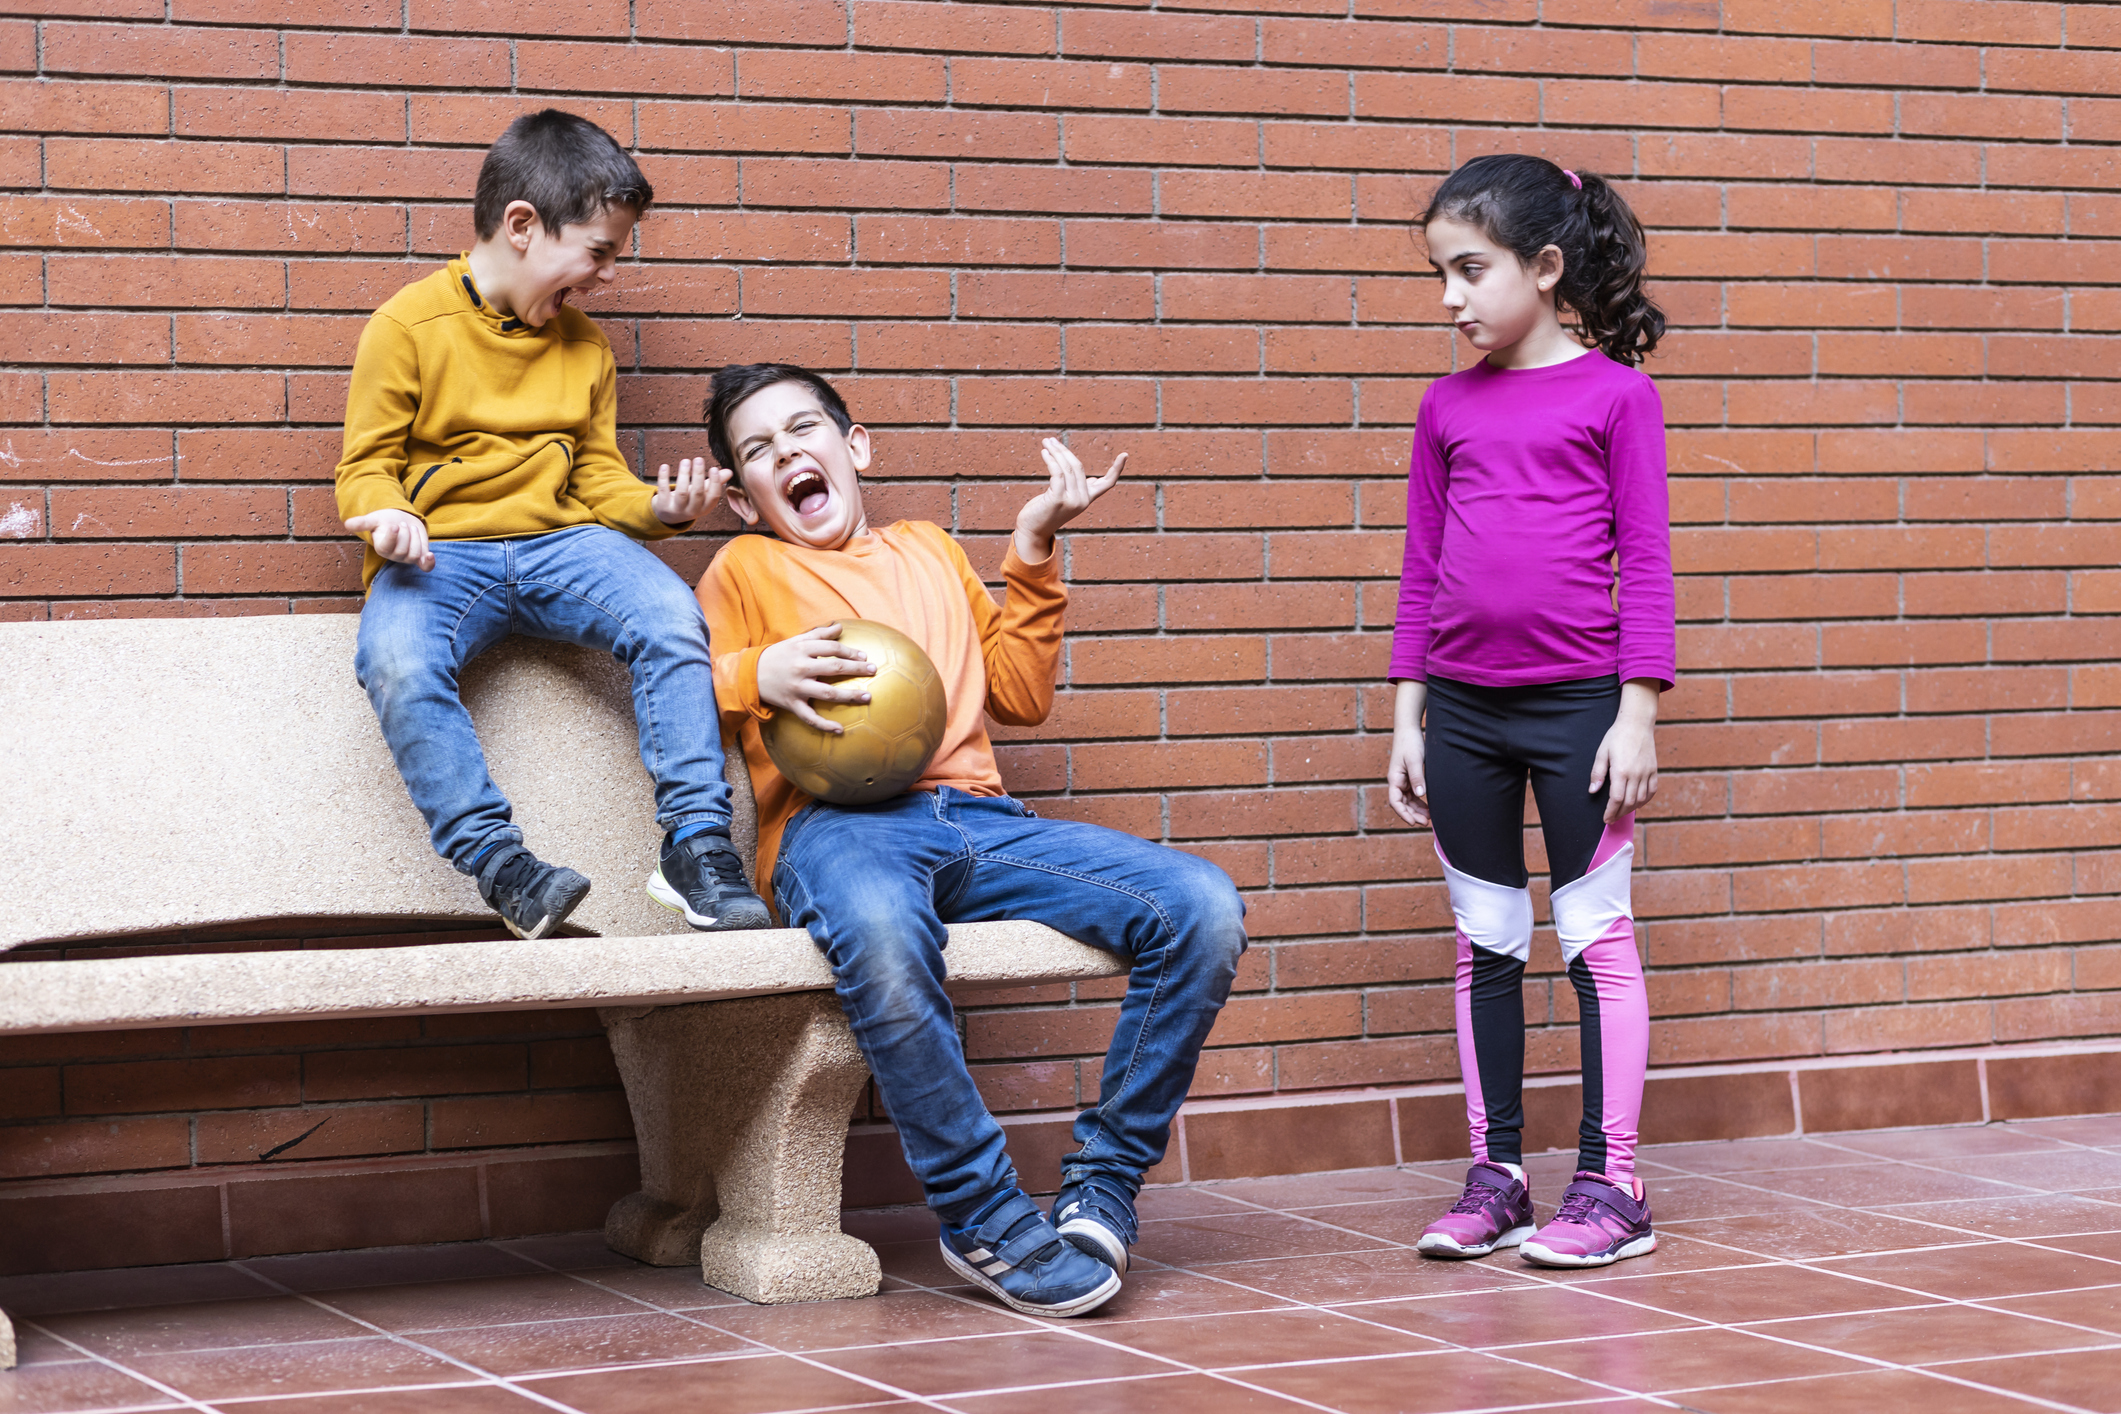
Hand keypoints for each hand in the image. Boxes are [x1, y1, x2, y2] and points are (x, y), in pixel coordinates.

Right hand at [345, 508, 432, 570]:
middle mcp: (395, 556)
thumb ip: (363, 523)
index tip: (394, 525)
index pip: (387, 547)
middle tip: (401, 524)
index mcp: (382, 548)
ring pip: (415, 554)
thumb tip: (347, 524)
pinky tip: (430, 555)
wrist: (401, 520)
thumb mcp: (374, 519)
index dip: (393, 537)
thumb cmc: (385, 521)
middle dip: (405, 534)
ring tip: (409, 528)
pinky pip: (426, 566)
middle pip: (404, 551)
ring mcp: (409, 558)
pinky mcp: (422, 556)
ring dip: (415, 537)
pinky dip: (429, 563)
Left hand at [652, 457, 728, 525]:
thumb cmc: (690, 500)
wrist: (669, 516)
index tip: (714, 468)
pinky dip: (663, 478)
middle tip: (698, 459)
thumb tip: (729, 471)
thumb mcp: (703, 494)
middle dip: (698, 476)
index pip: (713, 496)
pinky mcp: (663, 505)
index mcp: (705, 507)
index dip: (714, 483)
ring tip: (686, 461)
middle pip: (697, 493)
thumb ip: (715, 482)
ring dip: (684, 475)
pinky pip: (663, 491)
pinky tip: (665, 466)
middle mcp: (692, 511)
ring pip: (682, 493)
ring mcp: (677, 509)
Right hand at [756, 624, 878, 733]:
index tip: (865, 656)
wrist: (750, 674)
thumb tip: (840, 626)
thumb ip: (819, 634)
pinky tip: (840, 730)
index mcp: (802, 650)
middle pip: (834, 668)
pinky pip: (810, 717)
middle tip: (874, 670)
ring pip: (827, 694)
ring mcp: (796, 688)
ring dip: (849, 696)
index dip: (850, 652)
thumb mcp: (796, 641)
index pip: (832, 649)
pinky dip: (824, 725)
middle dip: (856, 669)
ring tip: (868, 697)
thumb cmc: (778, 656)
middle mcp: (800, 668)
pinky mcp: (791, 704)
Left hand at [1014, 439, 1123, 562]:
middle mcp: (1083, 500)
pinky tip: (1044, 452)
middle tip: (1051, 439)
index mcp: (1088, 499)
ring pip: (1067, 468)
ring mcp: (1072, 500)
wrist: (1033, 531)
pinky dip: (1051, 460)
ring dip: (1056, 452)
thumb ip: (1080, 489)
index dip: (1117, 469)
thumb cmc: (1046, 512)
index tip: (1125, 455)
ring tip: (1046, 442)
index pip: (1107, 483)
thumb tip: (1094, 479)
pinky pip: (1057, 473)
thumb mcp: (1067, 499)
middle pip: (1078, 467)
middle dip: (1064, 450)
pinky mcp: (1058, 499)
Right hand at [1386, 680, 1428, 827]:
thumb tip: (1421, 795)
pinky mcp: (1410, 777)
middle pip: (1402, 804)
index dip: (1403, 814)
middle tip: (1426, 822)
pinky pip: (1413, 794)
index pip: (1395, 801)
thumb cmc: (1410, 743)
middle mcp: (1397, 781)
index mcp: (1394, 778)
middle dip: (1412, 814)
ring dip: (1417, 809)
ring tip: (1429, 817)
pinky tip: (1429, 806)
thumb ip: (1417, 777)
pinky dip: (1420, 801)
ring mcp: (1403, 780)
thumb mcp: (1415, 760)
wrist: (1409, 729)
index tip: (1413, 822)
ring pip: (1408, 800)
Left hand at [1590, 679, 1661, 821]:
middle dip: (1619, 814)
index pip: (1616, 799)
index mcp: (1621, 771)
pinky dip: (1645, 800)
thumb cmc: (1616, 737)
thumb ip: (1597, 773)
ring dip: (1631, 809)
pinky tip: (1637, 803)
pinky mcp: (1654, 770)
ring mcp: (1647, 773)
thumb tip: (1593, 790)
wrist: (1636, 724)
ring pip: (1641, 799)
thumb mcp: (1601, 753)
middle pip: (1629, 803)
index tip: (1606, 819)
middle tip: (1611, 819)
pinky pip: (1652, 791)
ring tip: (1621, 812)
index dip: (1610, 812)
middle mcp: (1636, 774)